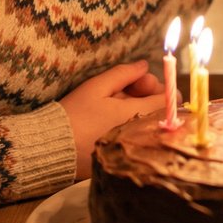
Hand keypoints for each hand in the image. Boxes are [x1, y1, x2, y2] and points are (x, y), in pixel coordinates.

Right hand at [60, 62, 165, 178]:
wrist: (52, 148)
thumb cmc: (74, 115)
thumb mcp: (96, 87)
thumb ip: (123, 74)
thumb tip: (144, 66)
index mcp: (136, 114)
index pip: (169, 101)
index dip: (160, 86)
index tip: (140, 81)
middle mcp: (140, 133)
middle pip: (161, 112)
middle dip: (148, 96)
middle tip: (126, 88)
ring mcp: (134, 147)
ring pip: (149, 123)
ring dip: (139, 109)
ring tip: (114, 102)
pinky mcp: (124, 156)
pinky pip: (138, 136)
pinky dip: (131, 124)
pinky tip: (111, 118)